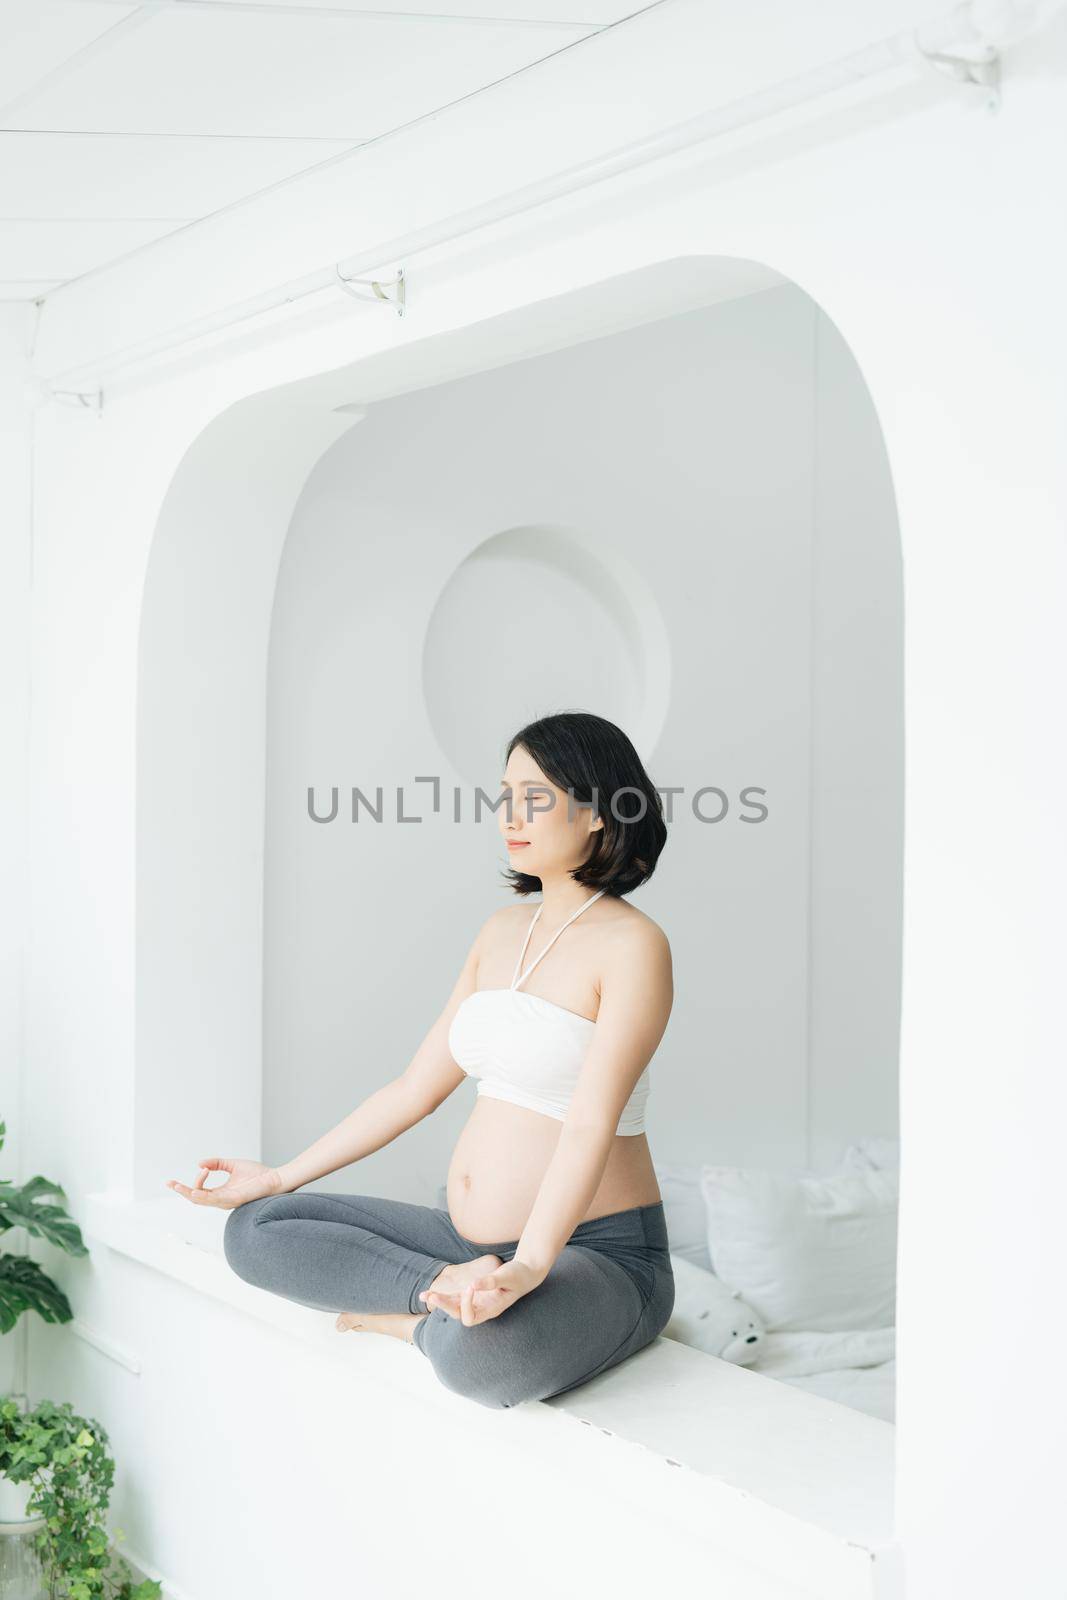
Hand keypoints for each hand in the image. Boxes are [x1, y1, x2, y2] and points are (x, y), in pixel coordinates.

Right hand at [164, 1157, 284, 1208]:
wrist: (275, 1178)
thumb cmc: (257, 1174)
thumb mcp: (232, 1165)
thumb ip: (217, 1163)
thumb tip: (199, 1164)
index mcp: (221, 1192)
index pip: (201, 1191)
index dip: (197, 1180)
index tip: (203, 1167)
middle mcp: (222, 1199)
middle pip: (197, 1198)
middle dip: (182, 1191)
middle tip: (170, 1183)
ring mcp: (227, 1201)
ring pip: (202, 1201)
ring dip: (189, 1193)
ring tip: (177, 1186)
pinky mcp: (234, 1199)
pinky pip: (215, 1200)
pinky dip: (204, 1195)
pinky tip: (196, 1191)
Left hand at [422, 1258, 545, 1326]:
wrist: (525, 1274)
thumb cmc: (518, 1275)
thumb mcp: (508, 1276)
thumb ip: (491, 1281)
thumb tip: (473, 1284)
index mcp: (491, 1309)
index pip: (471, 1316)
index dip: (466, 1304)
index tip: (470, 1285)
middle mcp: (482, 1310)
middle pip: (458, 1315)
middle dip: (444, 1306)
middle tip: (431, 1297)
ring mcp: (477, 1303)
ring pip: (454, 1308)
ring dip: (440, 1302)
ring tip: (423, 1296)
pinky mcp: (473, 1295)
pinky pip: (455, 1299)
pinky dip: (443, 1296)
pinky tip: (429, 1293)